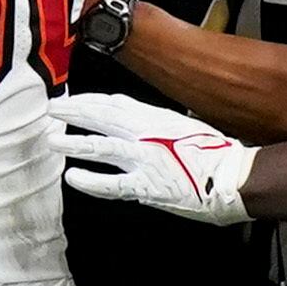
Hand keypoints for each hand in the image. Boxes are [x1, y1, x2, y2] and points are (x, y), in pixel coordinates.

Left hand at [51, 92, 253, 222]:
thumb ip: (158, 122)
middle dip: (75, 111)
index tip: (74, 99)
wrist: (233, 178)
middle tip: (53, 108)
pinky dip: (90, 181)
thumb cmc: (216, 153)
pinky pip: (111, 184)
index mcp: (157, 118)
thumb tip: (137, 116)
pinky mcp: (146, 186)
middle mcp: (147, 134)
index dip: (91, 101)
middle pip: (103, 117)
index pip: (116, 104)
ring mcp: (144, 159)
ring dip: (74, 142)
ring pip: (100, 146)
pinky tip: (73, 177)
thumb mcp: (185, 125)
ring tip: (52, 139)